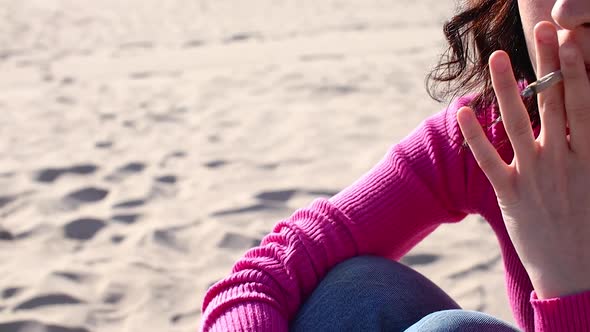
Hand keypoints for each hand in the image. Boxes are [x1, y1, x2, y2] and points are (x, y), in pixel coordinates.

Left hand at [456, 21, 589, 298]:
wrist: (576, 274)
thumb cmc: (587, 227)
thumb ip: (585, 149)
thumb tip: (581, 120)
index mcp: (589, 157)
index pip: (585, 104)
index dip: (577, 69)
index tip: (571, 39)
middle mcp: (563, 161)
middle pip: (555, 103)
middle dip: (548, 64)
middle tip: (541, 28)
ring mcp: (535, 178)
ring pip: (518, 124)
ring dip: (508, 89)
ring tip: (497, 57)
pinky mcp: (510, 196)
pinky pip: (489, 161)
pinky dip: (475, 137)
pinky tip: (463, 111)